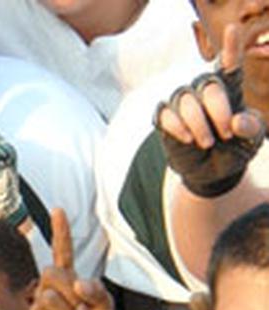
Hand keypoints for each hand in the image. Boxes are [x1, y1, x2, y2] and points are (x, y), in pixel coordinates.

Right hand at [27, 209, 112, 309]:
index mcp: (70, 279)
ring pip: (48, 298)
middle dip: (70, 291)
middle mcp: (50, 288)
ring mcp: (39, 305)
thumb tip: (77, 282)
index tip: (58, 209)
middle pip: (51, 272)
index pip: (63, 252)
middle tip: (81, 309)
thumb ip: (98, 292)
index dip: (60, 231)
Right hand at [155, 24, 264, 197]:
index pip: (228, 65)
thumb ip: (252, 127)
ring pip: (186, 101)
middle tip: (227, 133)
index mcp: (229, 90)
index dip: (230, 48)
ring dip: (199, 123)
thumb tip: (237, 122)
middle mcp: (204, 91)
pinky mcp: (164, 118)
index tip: (231, 29)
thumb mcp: (252, 140)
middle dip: (218, 110)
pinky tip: (189, 139)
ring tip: (208, 143)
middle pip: (208, 86)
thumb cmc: (235, 149)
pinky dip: (178, 126)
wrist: (212, 172)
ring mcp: (183, 103)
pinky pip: (166, 114)